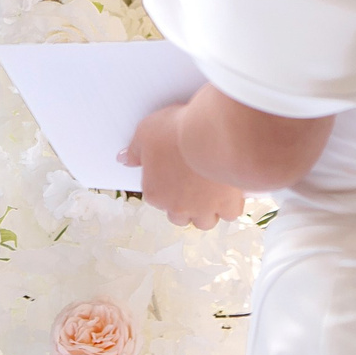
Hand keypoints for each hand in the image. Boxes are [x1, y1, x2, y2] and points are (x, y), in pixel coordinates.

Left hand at [120, 103, 243, 229]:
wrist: (209, 136)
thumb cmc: (174, 132)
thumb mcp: (146, 132)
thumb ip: (134, 150)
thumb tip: (123, 159)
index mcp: (155, 193)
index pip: (156, 198)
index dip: (166, 186)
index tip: (174, 174)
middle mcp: (178, 207)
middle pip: (179, 218)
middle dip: (185, 207)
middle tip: (192, 188)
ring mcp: (203, 209)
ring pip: (204, 222)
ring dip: (207, 211)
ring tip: (213, 193)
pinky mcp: (227, 205)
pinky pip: (230, 213)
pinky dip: (231, 204)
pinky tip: (232, 190)